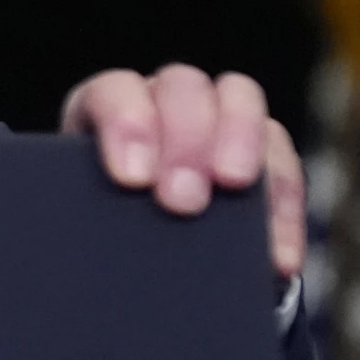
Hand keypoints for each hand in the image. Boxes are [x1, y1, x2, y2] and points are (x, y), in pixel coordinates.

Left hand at [61, 64, 305, 279]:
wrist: (143, 271)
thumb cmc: (100, 236)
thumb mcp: (85, 223)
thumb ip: (85, 220)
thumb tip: (76, 251)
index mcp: (106, 111)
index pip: (113, 92)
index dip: (126, 125)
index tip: (132, 179)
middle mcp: (163, 101)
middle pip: (182, 88)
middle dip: (185, 141)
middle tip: (182, 200)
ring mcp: (218, 118)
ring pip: (239, 98)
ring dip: (241, 141)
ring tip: (234, 190)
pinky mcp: (264, 154)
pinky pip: (283, 165)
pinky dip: (281, 208)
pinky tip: (276, 258)